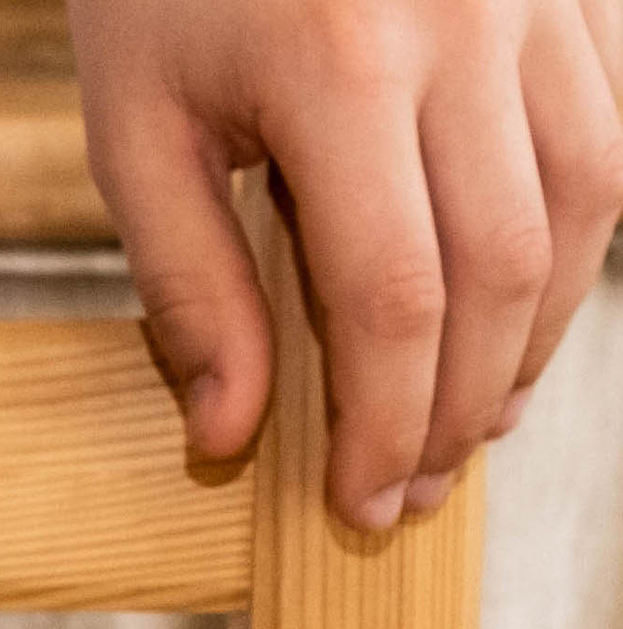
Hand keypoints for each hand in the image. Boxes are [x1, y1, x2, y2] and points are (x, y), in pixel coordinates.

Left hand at [67, 0, 622, 527]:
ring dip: (538, 338)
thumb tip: (231, 434)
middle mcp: (467, 27)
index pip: (394, 301)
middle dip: (465, 404)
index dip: (389, 424)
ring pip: (587, 206)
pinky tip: (520, 310)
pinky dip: (577, 241)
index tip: (364, 502)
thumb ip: (186, 283)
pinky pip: (610, 133)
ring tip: (475, 421)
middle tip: (420, 488)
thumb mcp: (134, 125)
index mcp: (340, 68)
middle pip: (504, 270)